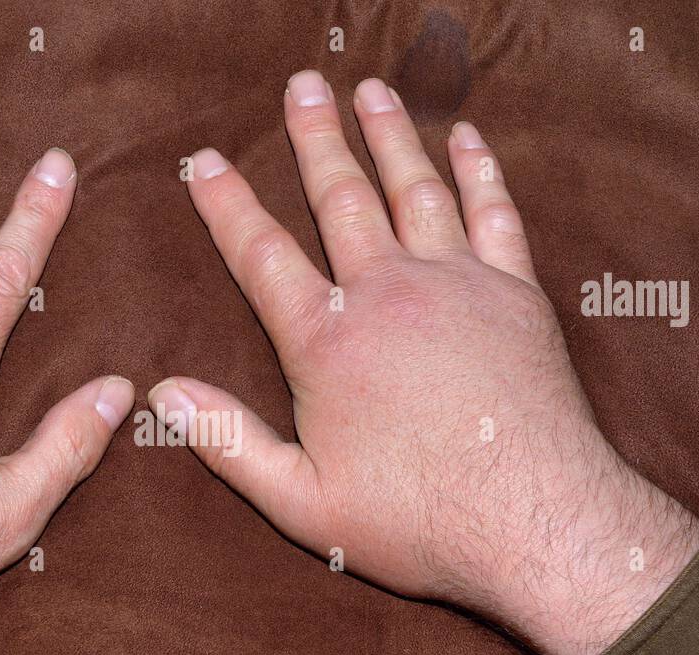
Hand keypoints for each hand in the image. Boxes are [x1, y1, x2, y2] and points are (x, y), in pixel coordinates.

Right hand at [152, 71, 698, 654]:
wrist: (536, 524)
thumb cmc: (417, 521)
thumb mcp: (301, 501)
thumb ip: (229, 441)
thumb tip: (162, 392)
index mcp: (327, 344)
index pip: (261, 255)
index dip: (226, 204)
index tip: (202, 161)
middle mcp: (388, 295)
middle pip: (341, 198)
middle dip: (315, 138)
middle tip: (301, 86)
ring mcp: (457, 285)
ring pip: (415, 188)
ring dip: (389, 135)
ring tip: (369, 90)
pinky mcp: (516, 294)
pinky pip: (495, 212)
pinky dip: (479, 169)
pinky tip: (467, 138)